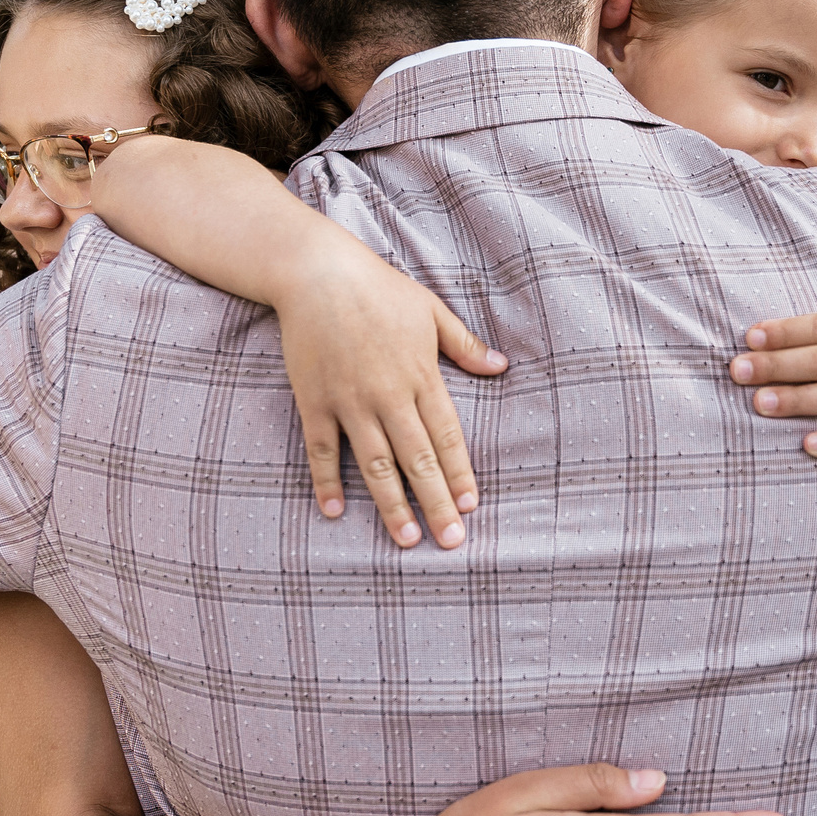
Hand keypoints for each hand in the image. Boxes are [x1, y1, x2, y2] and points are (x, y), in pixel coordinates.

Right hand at [272, 248, 506, 549]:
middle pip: (417, 460)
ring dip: (392, 504)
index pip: (446, 437)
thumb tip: (501, 366)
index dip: (459, 474)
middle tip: (450, 542)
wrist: (318, 273)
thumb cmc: (380, 289)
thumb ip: (465, 345)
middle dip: (436, 503)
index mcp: (421, 376)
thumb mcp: (432, 311)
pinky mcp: (315, 401)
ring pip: (375, 463)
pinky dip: (327, 481)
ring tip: (407, 539)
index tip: (471, 506)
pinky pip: (322, 450)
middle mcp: (388, 396)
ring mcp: (350, 401)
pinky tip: (336, 511)